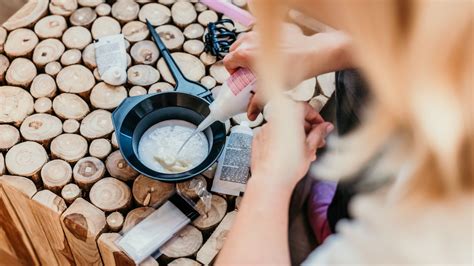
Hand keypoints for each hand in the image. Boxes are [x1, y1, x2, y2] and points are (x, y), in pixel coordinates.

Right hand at [224, 26, 352, 120]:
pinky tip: (274, 54)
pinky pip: (262, 36)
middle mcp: (250, 40)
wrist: (311, 54)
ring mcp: (262, 32)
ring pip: (247, 41)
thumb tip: (251, 113)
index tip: (240, 77)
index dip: (232, 72)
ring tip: (260, 63)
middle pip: (235, 50)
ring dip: (249, 52)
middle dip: (239, 62)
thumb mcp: (270, 89)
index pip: (228, 62)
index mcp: (245, 54)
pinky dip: (264, 44)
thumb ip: (256, 103)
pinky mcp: (272, 29)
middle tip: (249, 72)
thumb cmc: (293, 68)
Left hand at [250, 102, 333, 188]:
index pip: (305, 108)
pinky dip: (282, 140)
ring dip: (295, 135)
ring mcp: (265, 128)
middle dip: (307, 129)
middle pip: (294, 118)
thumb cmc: (288, 167)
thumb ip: (319, 133)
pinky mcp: (258, 138)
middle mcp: (275, 119)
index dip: (316, 117)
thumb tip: (325, 127)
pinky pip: (273, 135)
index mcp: (289, 116)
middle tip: (316, 141)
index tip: (321, 126)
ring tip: (304, 151)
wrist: (270, 180)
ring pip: (284, 127)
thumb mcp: (310, 147)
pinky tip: (289, 153)